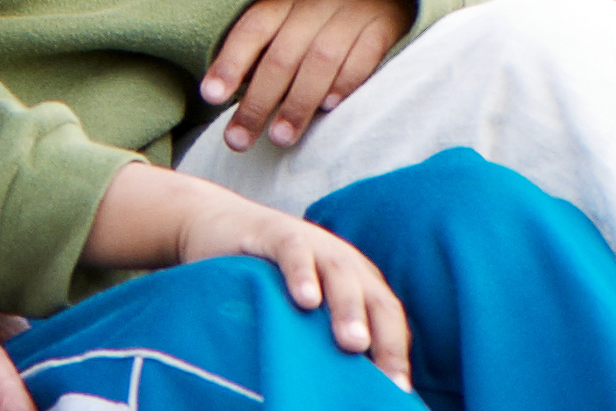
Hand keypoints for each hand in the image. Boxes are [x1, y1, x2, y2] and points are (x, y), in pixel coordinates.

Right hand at [87, 166, 405, 382]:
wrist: (218, 224)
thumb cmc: (267, 278)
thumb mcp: (302, 308)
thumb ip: (324, 338)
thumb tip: (343, 391)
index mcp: (358, 282)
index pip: (388, 318)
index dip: (396, 352)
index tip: (397, 391)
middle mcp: (342, 263)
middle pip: (374, 299)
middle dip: (383, 337)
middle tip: (385, 377)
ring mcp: (312, 244)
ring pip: (340, 275)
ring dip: (348, 309)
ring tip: (353, 343)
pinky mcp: (276, 232)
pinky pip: (294, 252)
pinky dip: (302, 274)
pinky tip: (305, 299)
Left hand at [197, 0, 411, 150]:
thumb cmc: (325, 9)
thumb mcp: (291, 15)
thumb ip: (264, 50)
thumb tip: (225, 97)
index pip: (252, 28)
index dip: (230, 62)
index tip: (210, 97)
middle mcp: (314, 2)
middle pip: (281, 55)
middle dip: (257, 101)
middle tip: (239, 140)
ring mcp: (351, 12)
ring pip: (320, 59)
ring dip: (298, 101)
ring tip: (281, 137)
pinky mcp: (383, 25)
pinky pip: (364, 55)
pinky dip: (346, 81)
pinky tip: (331, 107)